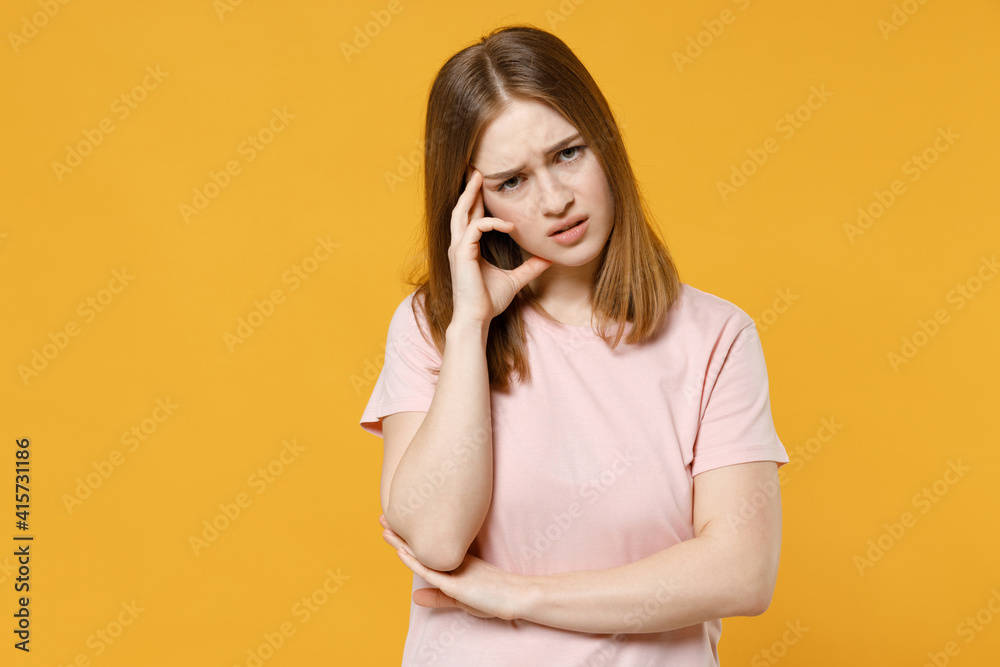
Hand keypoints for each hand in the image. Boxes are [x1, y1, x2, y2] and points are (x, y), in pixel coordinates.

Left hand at [378, 513, 526, 620]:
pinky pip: (431, 571)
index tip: (392, 525)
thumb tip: (415, 596)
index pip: (425, 548)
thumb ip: (437, 597)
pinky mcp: (456, 584)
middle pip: (421, 544)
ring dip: (401, 541)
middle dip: (400, 531)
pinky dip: (415, 562)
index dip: (407, 538)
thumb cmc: (491, 598)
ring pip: (422, 553)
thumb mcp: (459, 599)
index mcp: (452, 562)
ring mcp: (454, 570)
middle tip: (383, 514)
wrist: (516, 597)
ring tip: (385, 524)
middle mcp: (451, 560)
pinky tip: (400, 553)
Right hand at [448, 167, 552, 326]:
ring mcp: (458, 248)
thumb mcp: (516, 279)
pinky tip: (510, 226)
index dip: (478, 201)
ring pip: (461, 212)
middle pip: (461, 209)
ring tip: (479, 178)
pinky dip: (492, 222)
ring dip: (470, 194)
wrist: (477, 318)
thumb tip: (548, 258)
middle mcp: (460, 245)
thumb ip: (530, 266)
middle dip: (469, 189)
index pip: (472, 217)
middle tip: (477, 170)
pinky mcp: (462, 254)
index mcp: (469, 248)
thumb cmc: (490, 301)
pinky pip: (475, 227)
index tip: (487, 186)